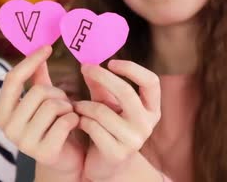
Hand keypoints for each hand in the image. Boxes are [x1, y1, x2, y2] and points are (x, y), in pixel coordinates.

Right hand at [0, 46, 83, 181]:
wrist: (67, 160)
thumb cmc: (54, 125)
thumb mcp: (43, 100)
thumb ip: (37, 77)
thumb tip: (39, 48)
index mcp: (2, 113)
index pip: (12, 79)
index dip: (30, 60)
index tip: (48, 47)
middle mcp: (7, 129)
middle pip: (38, 92)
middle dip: (58, 93)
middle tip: (65, 103)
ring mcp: (24, 142)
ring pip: (53, 105)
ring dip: (68, 107)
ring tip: (68, 115)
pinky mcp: (44, 152)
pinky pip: (65, 121)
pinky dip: (75, 119)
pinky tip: (75, 126)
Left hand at [75, 60, 160, 181]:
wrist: (106, 165)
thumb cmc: (107, 128)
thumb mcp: (107, 104)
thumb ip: (100, 85)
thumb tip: (87, 64)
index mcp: (151, 109)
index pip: (151, 82)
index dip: (132, 69)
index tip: (111, 62)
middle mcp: (147, 125)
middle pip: (126, 92)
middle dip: (103, 77)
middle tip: (85, 68)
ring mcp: (134, 141)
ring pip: (102, 111)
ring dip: (83, 104)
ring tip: (74, 105)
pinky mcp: (117, 153)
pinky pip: (93, 127)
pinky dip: (81, 120)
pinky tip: (76, 121)